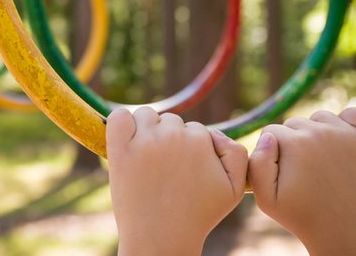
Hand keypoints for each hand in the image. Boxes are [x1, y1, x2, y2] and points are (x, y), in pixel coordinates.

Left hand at [107, 107, 247, 255]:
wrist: (162, 240)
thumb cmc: (198, 216)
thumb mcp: (234, 188)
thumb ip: (237, 153)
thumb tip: (214, 132)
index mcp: (200, 140)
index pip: (195, 129)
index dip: (190, 150)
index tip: (184, 171)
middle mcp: (172, 135)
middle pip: (171, 121)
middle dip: (169, 139)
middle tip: (166, 170)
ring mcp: (143, 141)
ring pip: (146, 116)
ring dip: (147, 130)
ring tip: (147, 159)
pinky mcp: (120, 149)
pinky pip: (118, 116)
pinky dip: (122, 121)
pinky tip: (126, 139)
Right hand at [247, 108, 355, 255]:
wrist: (346, 234)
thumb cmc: (302, 216)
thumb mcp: (265, 198)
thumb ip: (256, 163)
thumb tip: (267, 136)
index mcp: (295, 143)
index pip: (272, 132)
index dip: (273, 153)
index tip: (284, 173)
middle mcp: (321, 132)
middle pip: (295, 123)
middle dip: (294, 142)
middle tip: (304, 172)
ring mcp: (348, 133)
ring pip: (320, 117)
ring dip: (317, 132)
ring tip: (321, 162)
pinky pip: (352, 114)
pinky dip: (346, 123)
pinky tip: (342, 145)